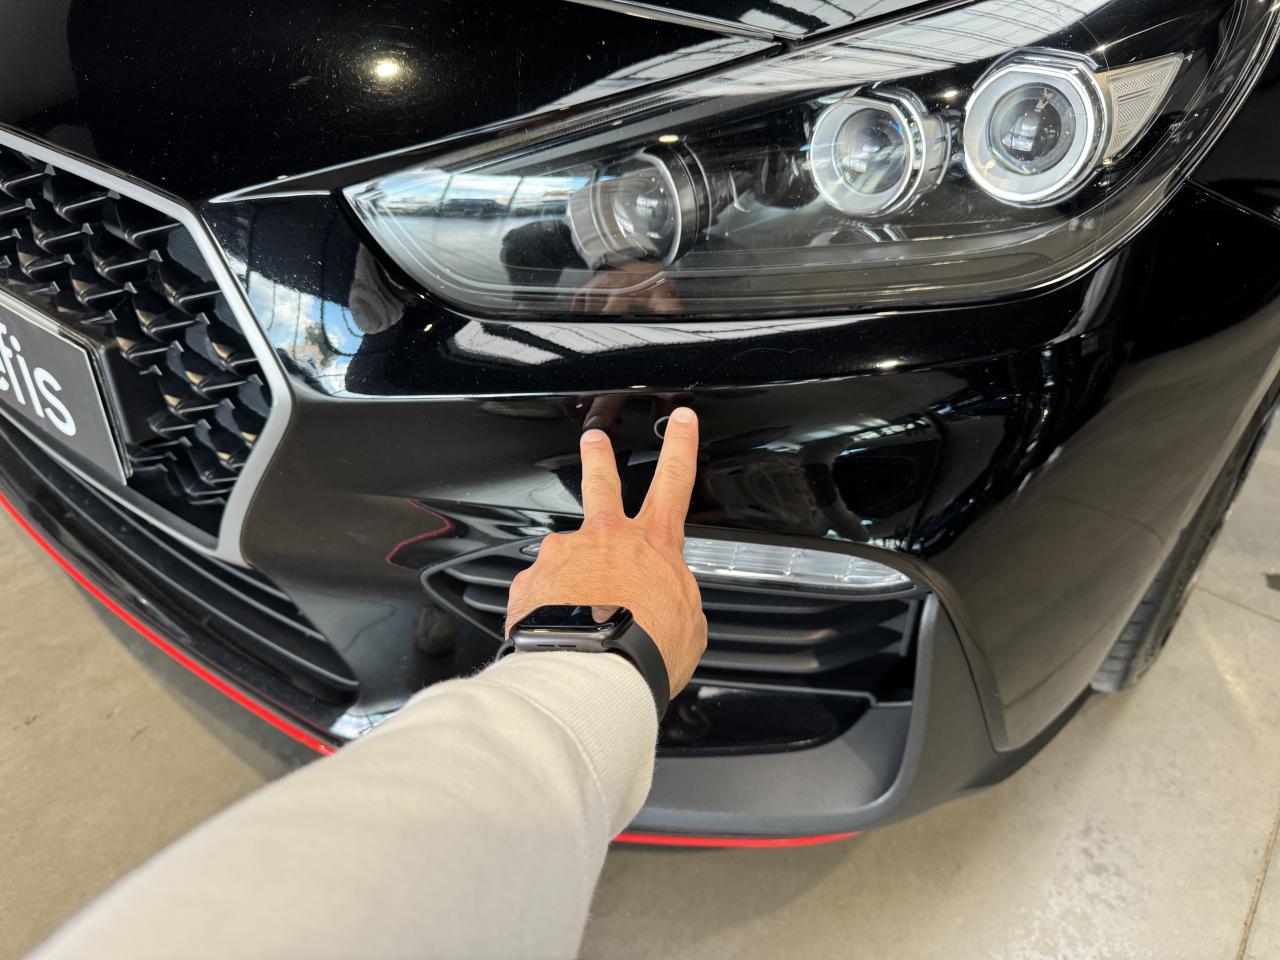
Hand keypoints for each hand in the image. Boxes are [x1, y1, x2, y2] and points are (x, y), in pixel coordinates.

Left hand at [505, 407, 707, 697]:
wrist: (594, 671)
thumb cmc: (646, 651)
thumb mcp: (688, 626)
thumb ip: (675, 602)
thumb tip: (665, 604)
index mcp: (653, 545)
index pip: (674, 482)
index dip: (681, 447)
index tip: (682, 422)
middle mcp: (604, 539)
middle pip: (602, 482)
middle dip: (600, 457)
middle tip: (594, 438)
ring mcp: (563, 556)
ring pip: (565, 552)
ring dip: (567, 575)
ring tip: (575, 614)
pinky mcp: (531, 581)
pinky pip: (540, 593)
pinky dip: (547, 611)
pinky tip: (556, 634)